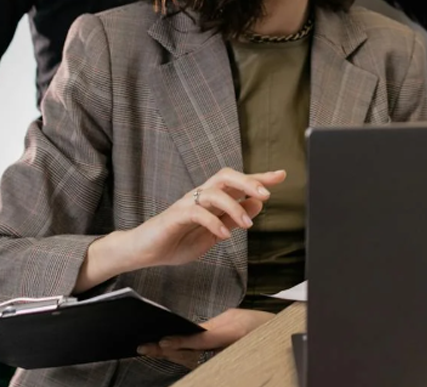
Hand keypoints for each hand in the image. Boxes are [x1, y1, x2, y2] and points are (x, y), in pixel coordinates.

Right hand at [124, 168, 286, 269]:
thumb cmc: (177, 240)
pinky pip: (197, 212)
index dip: (260, 177)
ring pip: (214, 191)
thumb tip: (257, 205)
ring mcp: (187, 203)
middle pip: (226, 176)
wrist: (144, 251)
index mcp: (212, 198)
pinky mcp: (175, 215)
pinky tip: (223, 235)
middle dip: (249, 181)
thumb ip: (233, 218)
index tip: (282, 175)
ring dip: (235, 206)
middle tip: (266, 194)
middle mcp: (201, 195)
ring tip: (247, 224)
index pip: (238, 182)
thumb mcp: (213, 232)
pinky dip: (213, 222)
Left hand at [138, 308, 274, 367]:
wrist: (271, 339)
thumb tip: (192, 331)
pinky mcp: (214, 363)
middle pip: (189, 354)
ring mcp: (218, 359)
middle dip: (166, 351)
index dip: (181, 342)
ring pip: (188, 360)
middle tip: (144, 347)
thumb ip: (213, 326)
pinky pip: (193, 362)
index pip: (200, 341)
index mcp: (230, 336)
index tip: (162, 341)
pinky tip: (164, 353)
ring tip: (148, 349)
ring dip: (167, 355)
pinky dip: (177, 357)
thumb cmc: (255, 325)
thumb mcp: (234, 318)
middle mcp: (222, 351)